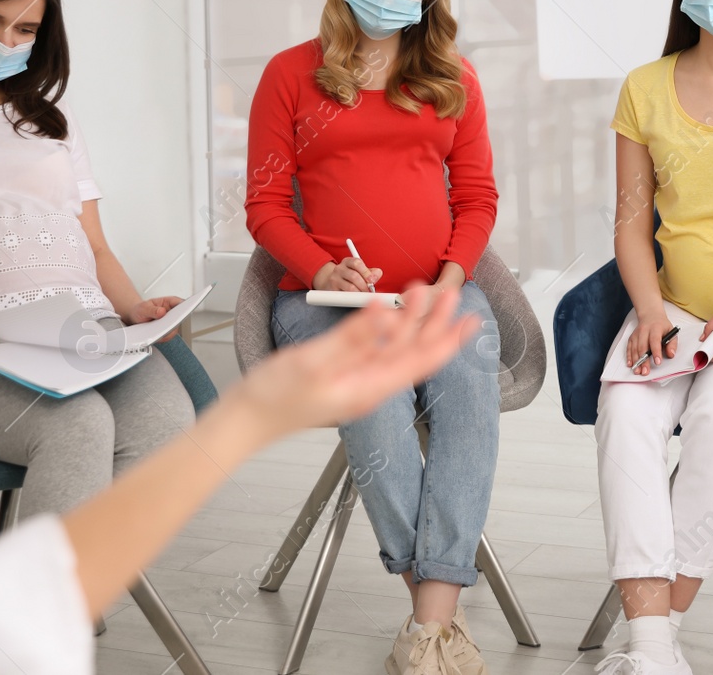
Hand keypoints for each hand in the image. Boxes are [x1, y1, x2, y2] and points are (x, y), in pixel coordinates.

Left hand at [124, 296, 183, 341]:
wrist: (136, 317)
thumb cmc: (141, 309)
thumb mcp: (143, 308)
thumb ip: (152, 310)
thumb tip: (162, 311)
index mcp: (169, 302)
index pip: (181, 303)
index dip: (185, 308)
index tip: (182, 312)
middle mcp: (172, 312)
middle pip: (180, 318)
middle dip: (175, 323)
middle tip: (168, 325)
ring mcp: (170, 323)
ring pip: (175, 329)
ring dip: (168, 332)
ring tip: (159, 333)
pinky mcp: (167, 331)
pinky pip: (168, 336)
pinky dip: (163, 337)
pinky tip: (156, 336)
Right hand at [235, 282, 473, 434]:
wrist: (243, 419)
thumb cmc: (273, 398)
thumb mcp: (314, 361)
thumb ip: (352, 338)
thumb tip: (386, 315)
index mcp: (370, 388)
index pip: (421, 361)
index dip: (448, 339)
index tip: (469, 320)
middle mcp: (369, 385)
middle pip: (414, 352)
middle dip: (434, 322)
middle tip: (449, 293)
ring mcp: (356, 380)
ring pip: (395, 348)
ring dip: (411, 320)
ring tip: (421, 292)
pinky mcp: (342, 373)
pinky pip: (376, 348)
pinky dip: (387, 328)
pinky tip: (389, 314)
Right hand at [314, 258, 381, 292]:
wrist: (331, 282)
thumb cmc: (350, 276)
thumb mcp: (361, 271)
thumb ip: (372, 272)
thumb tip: (376, 276)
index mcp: (348, 261)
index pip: (357, 263)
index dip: (366, 272)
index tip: (372, 280)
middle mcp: (339, 268)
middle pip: (354, 276)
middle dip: (364, 285)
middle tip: (369, 290)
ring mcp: (334, 278)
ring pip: (350, 287)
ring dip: (360, 292)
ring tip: (363, 294)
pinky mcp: (332, 289)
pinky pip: (344, 295)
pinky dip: (352, 297)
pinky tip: (355, 297)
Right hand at [626, 310, 678, 375]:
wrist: (651, 315)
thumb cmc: (662, 326)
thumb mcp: (671, 331)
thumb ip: (672, 344)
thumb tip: (671, 354)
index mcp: (656, 328)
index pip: (655, 341)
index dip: (656, 352)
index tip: (658, 362)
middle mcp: (644, 330)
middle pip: (643, 347)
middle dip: (644, 360)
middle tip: (645, 372)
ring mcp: (636, 334)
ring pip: (634, 348)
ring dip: (636, 361)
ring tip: (638, 371)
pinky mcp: (631, 337)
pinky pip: (629, 348)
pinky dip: (629, 357)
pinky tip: (630, 364)